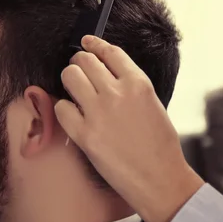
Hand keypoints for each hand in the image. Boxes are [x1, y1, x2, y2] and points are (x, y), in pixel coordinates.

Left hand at [55, 35, 203, 221]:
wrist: (160, 179)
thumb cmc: (160, 146)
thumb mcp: (153, 104)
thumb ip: (131, 86)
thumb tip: (107, 75)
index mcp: (138, 84)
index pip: (110, 52)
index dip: (94, 44)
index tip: (86, 42)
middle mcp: (116, 93)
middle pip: (84, 61)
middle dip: (79, 62)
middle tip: (79, 70)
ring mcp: (98, 113)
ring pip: (69, 77)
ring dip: (70, 81)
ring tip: (76, 91)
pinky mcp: (84, 134)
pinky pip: (61, 108)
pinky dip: (65, 109)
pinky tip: (74, 116)